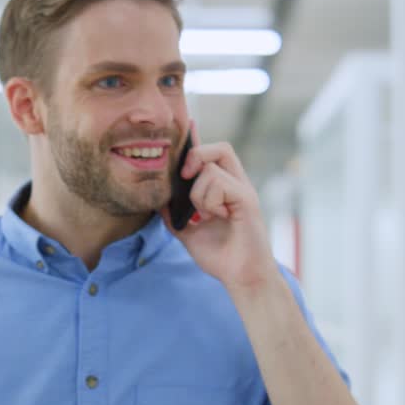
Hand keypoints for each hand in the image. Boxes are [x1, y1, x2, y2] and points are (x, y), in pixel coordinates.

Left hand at [160, 122, 278, 289]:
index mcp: (224, 189)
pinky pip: (219, 183)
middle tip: (185, 177)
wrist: (240, 278)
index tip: (188, 126)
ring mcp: (243, 190)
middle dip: (196, 155)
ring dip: (198, 194)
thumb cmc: (220, 256)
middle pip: (220, 148)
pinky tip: (215, 217)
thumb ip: (174, 214)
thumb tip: (157, 198)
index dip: (198, 141)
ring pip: (210, 169)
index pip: (212, 155)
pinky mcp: (247, 199)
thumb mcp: (187, 232)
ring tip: (206, 216)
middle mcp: (236, 185)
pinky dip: (208, 201)